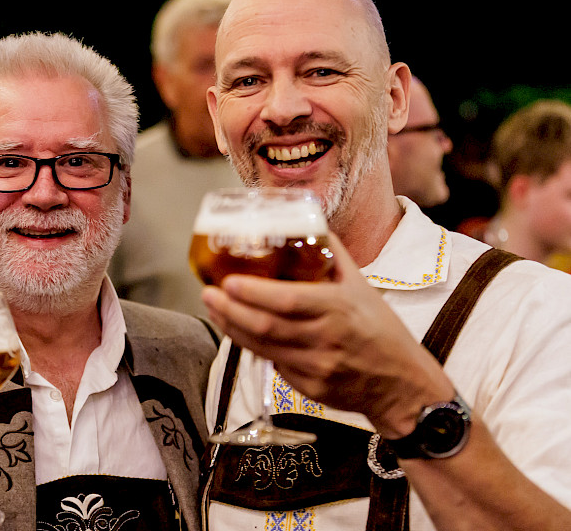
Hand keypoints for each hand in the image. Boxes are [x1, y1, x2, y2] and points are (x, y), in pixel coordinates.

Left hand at [201, 233, 453, 436]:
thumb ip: (333, 256)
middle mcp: (325, 339)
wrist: (402, 386)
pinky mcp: (308, 388)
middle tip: (208, 294)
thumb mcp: (362, 287)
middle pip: (265, 326)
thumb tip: (308, 223)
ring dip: (231, 327)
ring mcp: (315, 367)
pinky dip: (252, 346)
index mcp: (338, 309)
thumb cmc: (382, 330)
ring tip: (214, 309)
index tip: (228, 282)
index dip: (253, 293)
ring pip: (261, 347)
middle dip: (229, 310)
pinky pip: (273, 364)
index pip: (288, 301)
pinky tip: (238, 330)